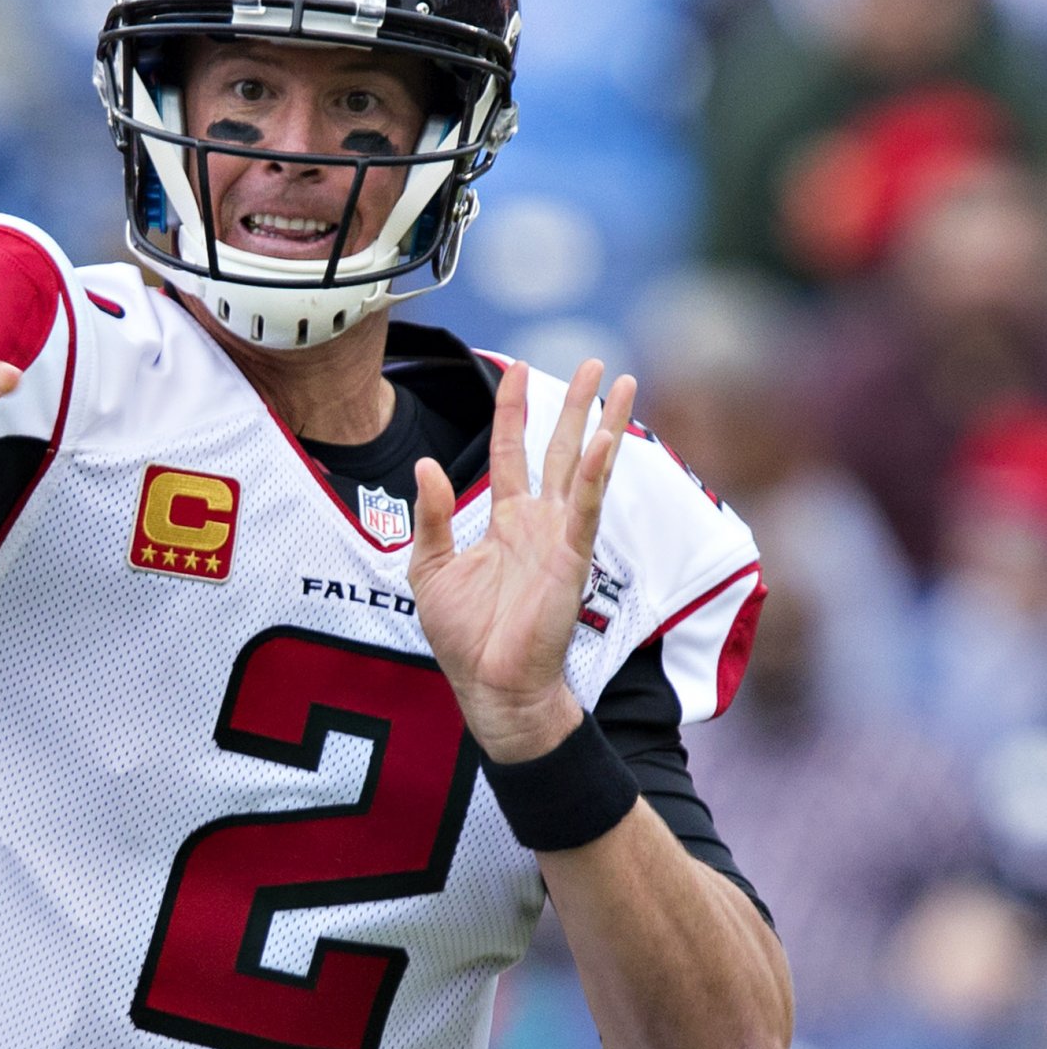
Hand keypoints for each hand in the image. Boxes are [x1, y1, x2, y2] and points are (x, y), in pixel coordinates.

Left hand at [407, 359, 634, 762]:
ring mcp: (559, 538)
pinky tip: (608, 441)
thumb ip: (432, 515)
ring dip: (604, 426)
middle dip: (578, 404)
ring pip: (586, 468)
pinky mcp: (571, 559)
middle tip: (597, 363)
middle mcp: (539, 522)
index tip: (518, 368)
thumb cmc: (463, 635)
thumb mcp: (430, 566)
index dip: (514, 410)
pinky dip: (597, 474)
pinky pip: (586, 508)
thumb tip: (426, 466)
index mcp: (506, 520)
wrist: (488, 685)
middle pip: (561, 448)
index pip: (513, 451)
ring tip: (622, 384)